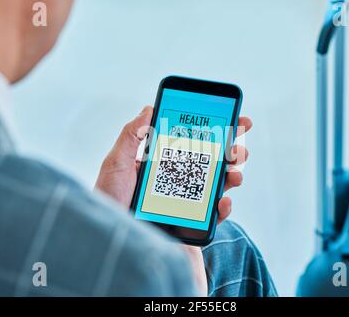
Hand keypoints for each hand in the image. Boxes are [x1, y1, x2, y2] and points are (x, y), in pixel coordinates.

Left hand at [95, 105, 251, 294]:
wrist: (112, 239)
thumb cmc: (108, 200)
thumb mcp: (116, 163)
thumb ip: (131, 136)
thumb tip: (149, 108)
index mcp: (163, 161)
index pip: (192, 141)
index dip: (214, 129)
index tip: (231, 118)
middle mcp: (177, 178)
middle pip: (211, 160)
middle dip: (231, 151)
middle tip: (239, 147)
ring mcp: (185, 199)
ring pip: (216, 184)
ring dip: (232, 175)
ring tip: (235, 172)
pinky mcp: (190, 220)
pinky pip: (212, 213)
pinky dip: (223, 207)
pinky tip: (223, 202)